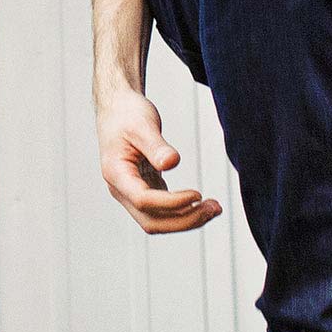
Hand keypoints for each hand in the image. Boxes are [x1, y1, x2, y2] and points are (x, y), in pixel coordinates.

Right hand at [97, 91, 224, 233]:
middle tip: (213, 208)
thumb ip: (156, 146)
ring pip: (158, 221)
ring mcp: (132, 192)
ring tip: (214, 209)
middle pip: (151, 222)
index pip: (143, 200)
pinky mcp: (145, 189)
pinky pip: (164, 211)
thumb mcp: (142, 125)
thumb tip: (172, 163)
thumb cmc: (127, 114)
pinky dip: (183, 212)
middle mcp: (122, 189)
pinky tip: (203, 205)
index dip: (171, 202)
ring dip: (187, 220)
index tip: (197, 194)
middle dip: (183, 220)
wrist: (117, 109)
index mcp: (116, 174)